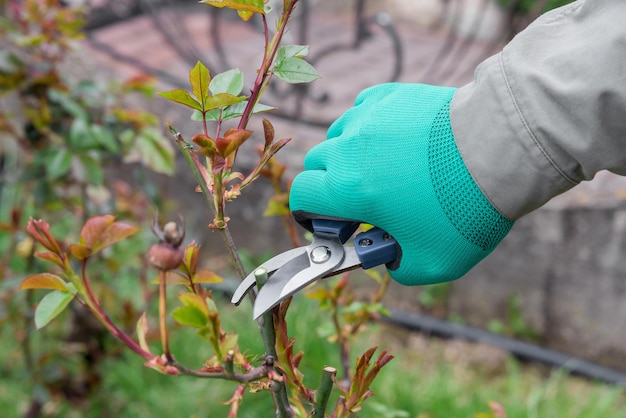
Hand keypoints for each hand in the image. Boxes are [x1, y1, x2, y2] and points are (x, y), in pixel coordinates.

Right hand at [289, 83, 513, 284]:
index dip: (310, 213)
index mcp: (348, 188)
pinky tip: (393, 140)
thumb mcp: (432, 262)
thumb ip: (397, 267)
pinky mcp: (392, 96)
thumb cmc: (465, 208)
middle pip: (316, 164)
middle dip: (330, 186)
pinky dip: (369, 127)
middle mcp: (349, 148)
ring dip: (348, 155)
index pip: (301, 196)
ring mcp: (369, 117)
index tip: (333, 222)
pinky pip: (363, 110)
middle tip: (362, 200)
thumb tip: (389, 258)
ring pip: (338, 135)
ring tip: (382, 168)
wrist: (501, 151)